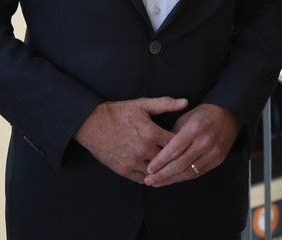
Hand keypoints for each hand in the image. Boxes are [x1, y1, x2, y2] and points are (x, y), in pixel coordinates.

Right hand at [73, 97, 187, 182]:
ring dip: (163, 171)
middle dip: (177, 160)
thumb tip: (186, 102)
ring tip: (171, 169)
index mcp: (151, 133)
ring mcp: (133, 162)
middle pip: (168, 161)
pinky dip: (150, 178)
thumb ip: (165, 103)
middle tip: (184, 159)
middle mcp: (144, 150)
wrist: (92, 124)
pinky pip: (142, 179)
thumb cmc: (119, 112)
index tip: (189, 144)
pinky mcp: (124, 170)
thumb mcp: (142, 105)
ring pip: (156, 173)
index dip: (185, 144)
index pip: (177, 143)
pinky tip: (155, 174)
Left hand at [144, 103, 242, 186]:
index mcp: (194, 129)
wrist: (228, 115)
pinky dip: (184, 178)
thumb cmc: (202, 115)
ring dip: (171, 179)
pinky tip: (173, 179)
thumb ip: (172, 135)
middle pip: (180, 164)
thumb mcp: (185, 118)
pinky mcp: (218, 160)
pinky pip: (198, 173)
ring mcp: (213, 152)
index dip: (160, 162)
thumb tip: (157, 152)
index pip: (173, 150)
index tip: (149, 169)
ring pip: (189, 172)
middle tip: (149, 180)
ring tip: (157, 183)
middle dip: (162, 175)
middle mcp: (204, 142)